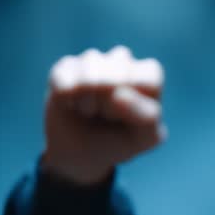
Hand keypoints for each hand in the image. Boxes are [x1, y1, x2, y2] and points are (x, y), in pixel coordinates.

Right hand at [42, 46, 165, 185]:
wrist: (84, 154)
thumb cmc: (122, 141)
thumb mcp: (145, 137)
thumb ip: (148, 117)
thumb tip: (119, 95)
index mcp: (149, 75)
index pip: (150, 77)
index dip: (136, 102)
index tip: (129, 118)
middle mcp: (123, 61)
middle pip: (117, 73)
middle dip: (110, 104)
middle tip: (108, 116)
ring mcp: (93, 60)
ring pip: (90, 70)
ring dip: (88, 101)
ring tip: (90, 113)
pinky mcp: (66, 66)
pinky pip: (64, 77)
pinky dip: (67, 98)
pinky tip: (70, 106)